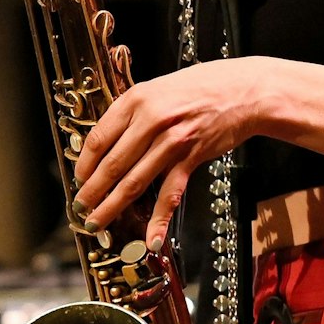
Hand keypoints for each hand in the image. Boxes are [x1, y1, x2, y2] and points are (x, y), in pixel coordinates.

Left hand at [71, 56, 323, 251]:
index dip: (84, 164)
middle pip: (111, 164)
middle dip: (92, 191)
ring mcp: (171, 142)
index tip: (78, 177)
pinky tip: (150, 237)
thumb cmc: (201, 86)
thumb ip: (133, 112)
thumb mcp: (158, 88)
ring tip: (98, 221)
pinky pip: (169, 194)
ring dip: (112, 206)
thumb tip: (108, 141)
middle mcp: (151, 120)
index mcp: (136, 99)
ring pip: (133, 182)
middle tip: (81, 208)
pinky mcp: (191, 159)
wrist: (245, 91)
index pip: (98, 138)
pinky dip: (159, 219)